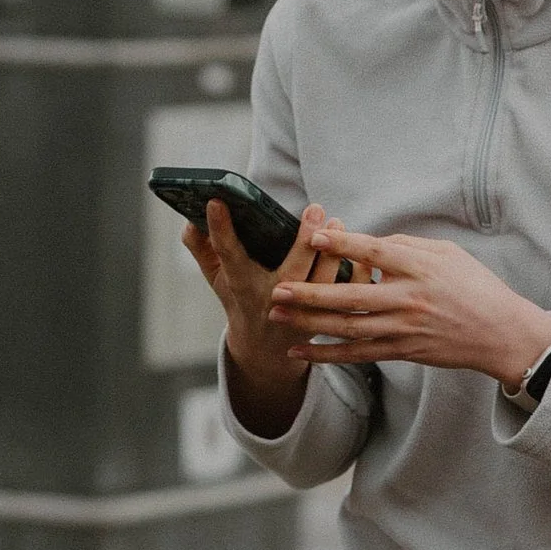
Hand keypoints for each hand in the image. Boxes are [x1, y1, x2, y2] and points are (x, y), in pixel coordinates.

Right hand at [183, 197, 339, 438]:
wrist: (266, 348)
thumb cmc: (240, 301)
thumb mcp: (216, 278)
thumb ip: (202, 250)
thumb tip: (189, 223)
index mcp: (242, 286)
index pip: (228, 255)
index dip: (220, 229)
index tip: (217, 201)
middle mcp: (273, 300)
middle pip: (292, 273)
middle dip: (304, 241)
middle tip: (315, 207)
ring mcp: (301, 313)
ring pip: (324, 285)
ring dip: (334, 255)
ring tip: (337, 222)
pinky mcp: (325, 319)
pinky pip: (346, 297)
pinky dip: (357, 274)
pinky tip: (361, 250)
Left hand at [267, 218, 550, 388]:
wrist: (502, 333)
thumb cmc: (476, 286)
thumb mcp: (447, 254)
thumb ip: (407, 246)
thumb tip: (369, 241)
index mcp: (420, 268)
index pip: (375, 252)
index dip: (343, 244)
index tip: (314, 237)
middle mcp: (409, 299)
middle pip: (351, 295)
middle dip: (311, 293)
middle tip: (277, 288)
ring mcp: (405, 328)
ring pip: (348, 327)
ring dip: (309, 323)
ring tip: (277, 316)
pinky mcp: (403, 351)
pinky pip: (359, 354)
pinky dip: (328, 354)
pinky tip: (301, 352)